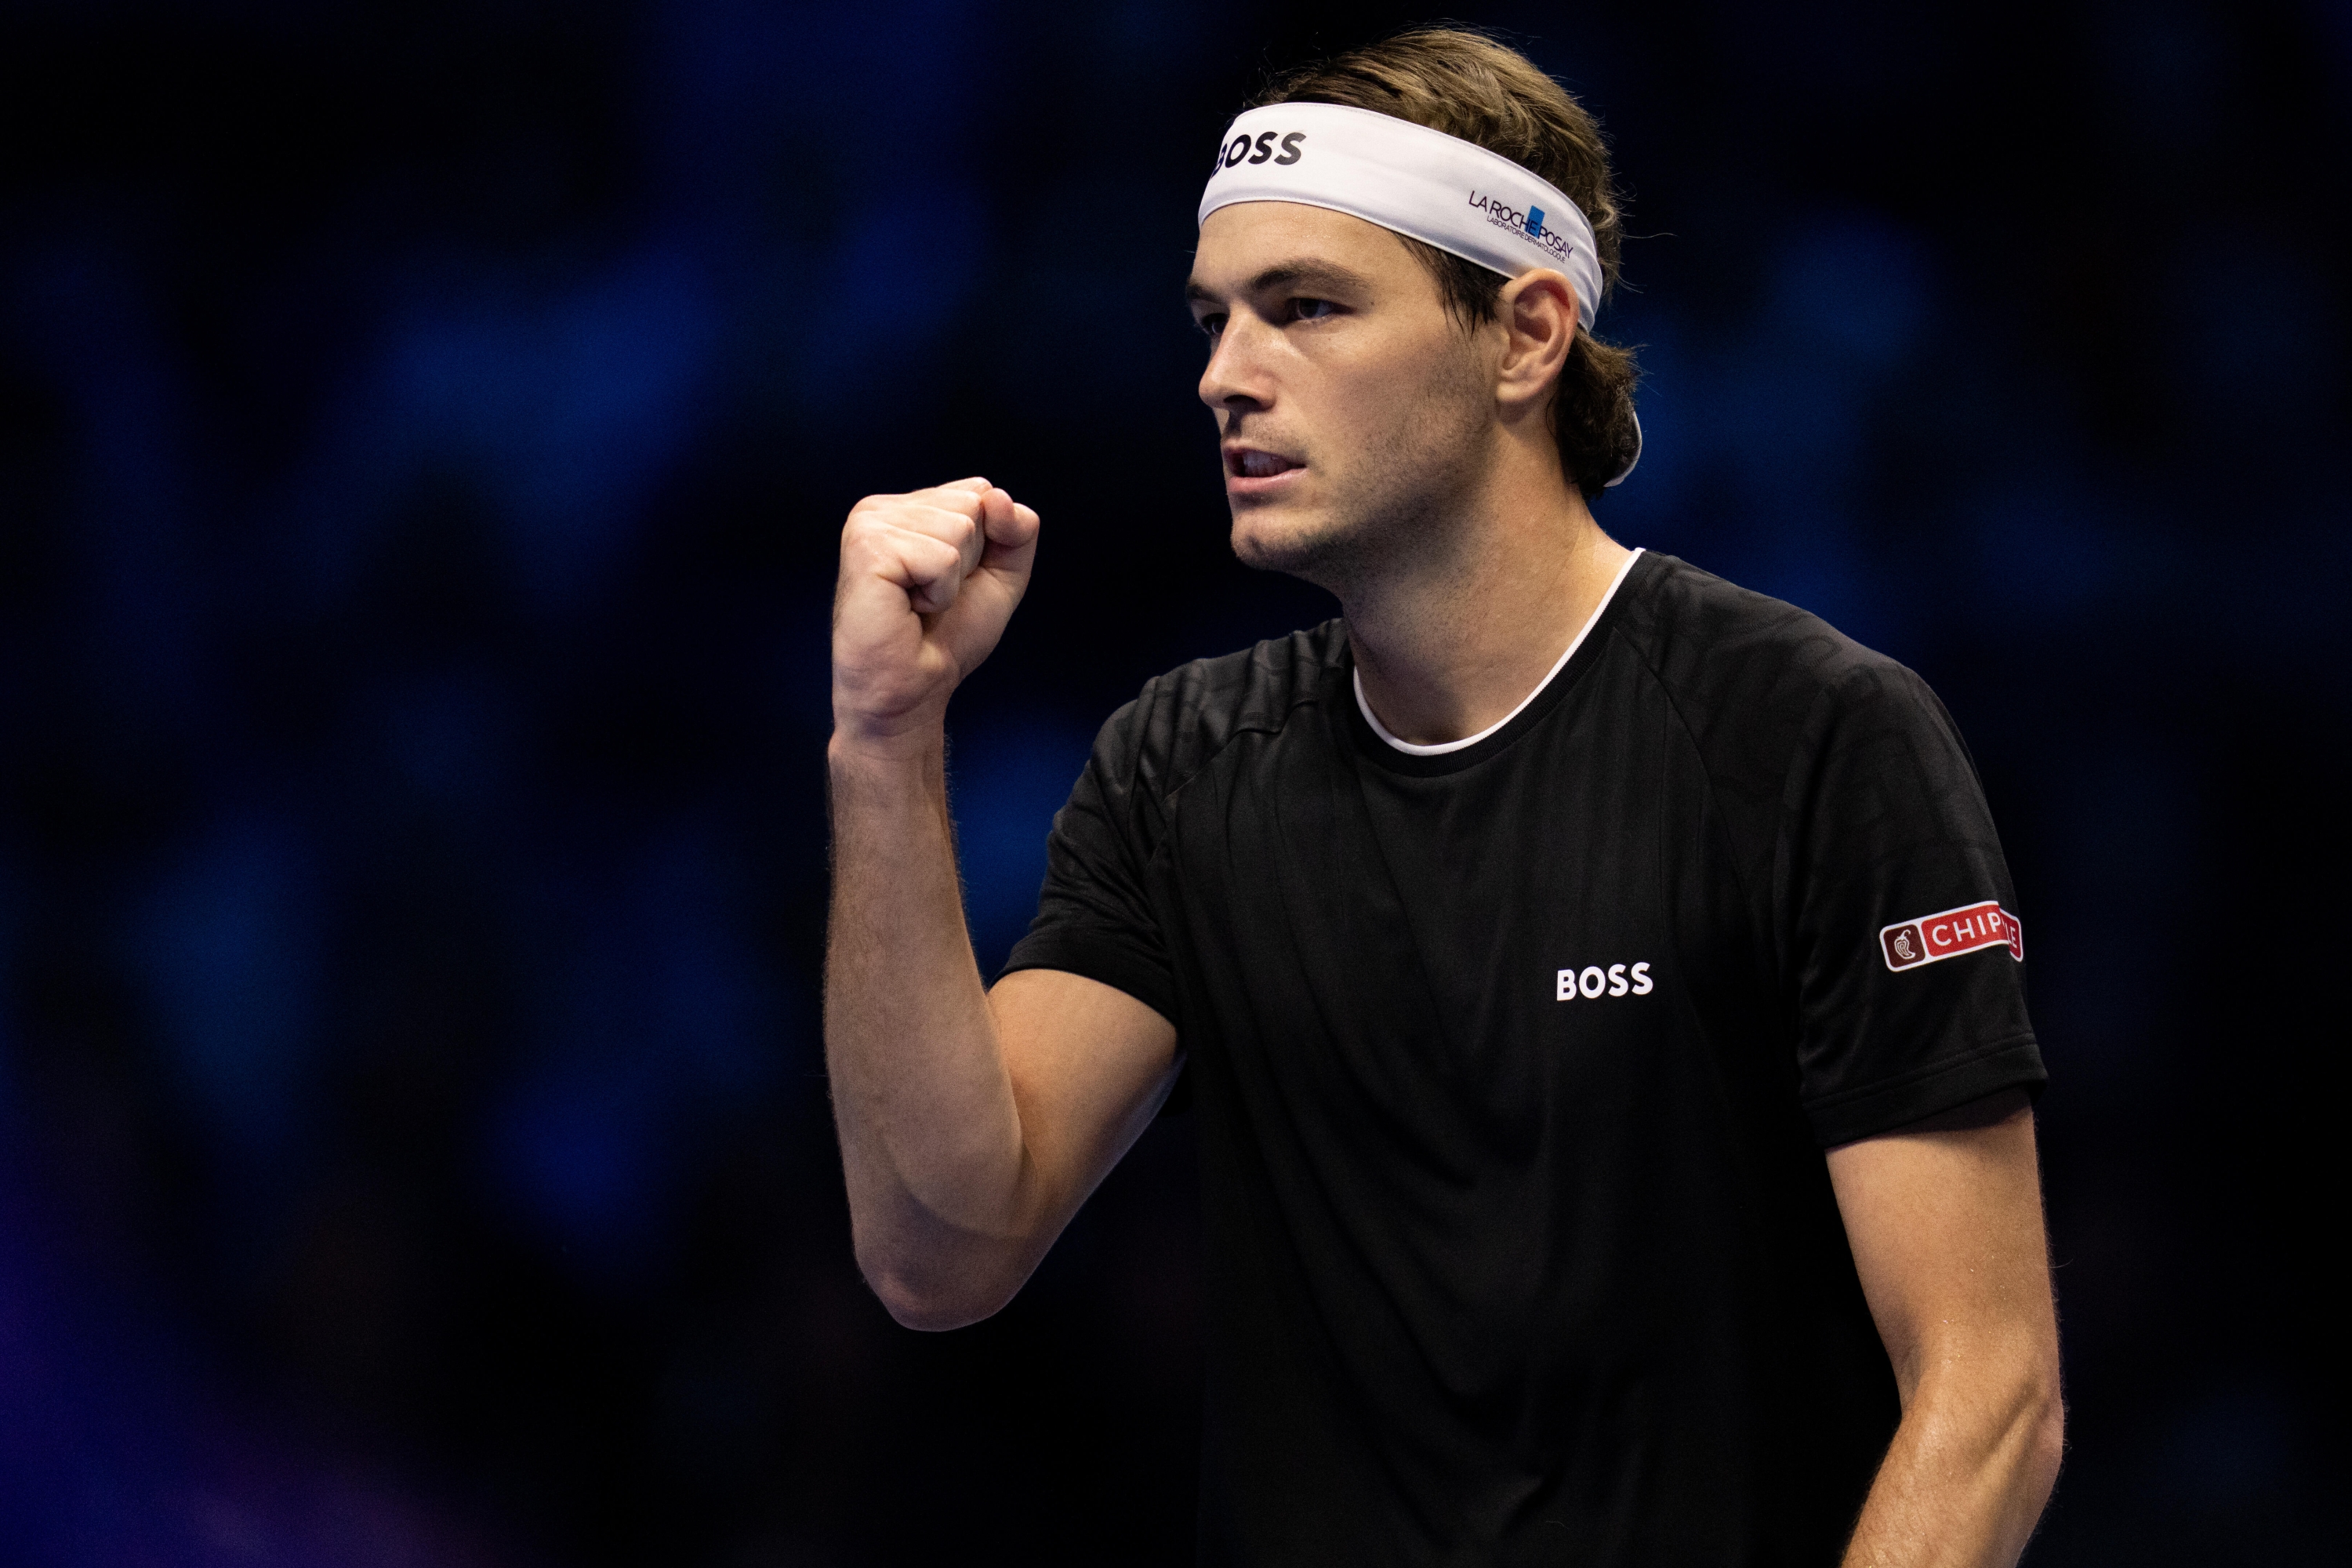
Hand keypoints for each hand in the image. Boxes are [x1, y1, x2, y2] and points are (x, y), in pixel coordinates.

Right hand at [831, 477, 1040, 751]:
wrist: (913, 690)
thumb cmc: (946, 637)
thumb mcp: (1000, 576)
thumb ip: (1017, 530)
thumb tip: (997, 497)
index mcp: (908, 507)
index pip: (982, 492)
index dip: (986, 548)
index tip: (949, 582)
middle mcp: (883, 508)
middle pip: (974, 506)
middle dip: (970, 562)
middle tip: (931, 597)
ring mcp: (869, 524)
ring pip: (961, 527)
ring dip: (952, 580)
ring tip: (918, 604)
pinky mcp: (867, 548)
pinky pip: (942, 557)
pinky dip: (938, 593)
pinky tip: (908, 608)